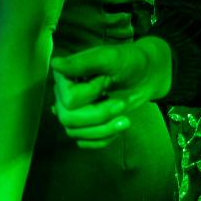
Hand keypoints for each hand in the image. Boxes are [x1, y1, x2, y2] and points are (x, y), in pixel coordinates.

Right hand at [52, 38, 169, 148]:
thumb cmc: (128, 61)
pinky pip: (84, 142)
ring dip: (104, 129)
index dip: (92, 94)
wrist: (145, 75)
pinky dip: (103, 139)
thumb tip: (55, 63)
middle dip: (100, 116)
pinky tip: (118, 127)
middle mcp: (63, 95)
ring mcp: (73, 112)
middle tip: (122, 104)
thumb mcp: (110, 58)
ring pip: (75, 133)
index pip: (69, 99)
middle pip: (68, 119)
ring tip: (126, 120)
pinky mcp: (85, 126)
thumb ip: (83, 63)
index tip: (107, 80)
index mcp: (65, 76)